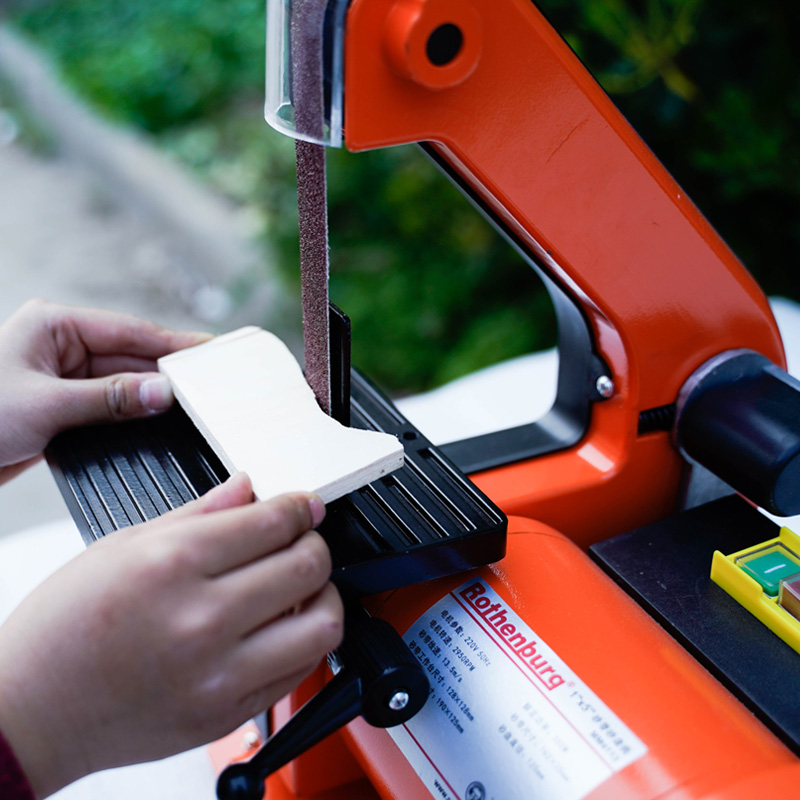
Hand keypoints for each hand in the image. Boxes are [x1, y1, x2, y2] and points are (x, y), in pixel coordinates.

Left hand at [0, 299, 211, 482]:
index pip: (127, 330)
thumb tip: (163, 393)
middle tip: (209, 384)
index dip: (171, 342)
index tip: (208, 350)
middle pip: (130, 355)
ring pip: (122, 382)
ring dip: (149, 397)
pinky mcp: (62, 404)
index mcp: (52, 325)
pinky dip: (131, 414)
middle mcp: (60, 345)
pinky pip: (109, 405)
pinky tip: (156, 422)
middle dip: (165, 373)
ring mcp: (62, 375)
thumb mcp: (46, 406)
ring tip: (191, 405)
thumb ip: (111, 399)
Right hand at [0, 473, 342, 798]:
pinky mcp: (227, 714)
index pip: (274, 522)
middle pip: (307, 565)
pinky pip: (300, 671)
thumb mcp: (120, 547)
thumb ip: (196, 513)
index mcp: (171, 564)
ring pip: (322, 623)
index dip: (302, 507)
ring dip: (325, 594)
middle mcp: (201, 619)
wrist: (31, 714)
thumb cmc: (63, 630)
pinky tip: (285, 626)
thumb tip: (246, 487)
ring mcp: (219, 674)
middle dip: (314, 543)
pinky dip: (305, 640)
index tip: (306, 506)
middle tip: (303, 540)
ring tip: (304, 586)